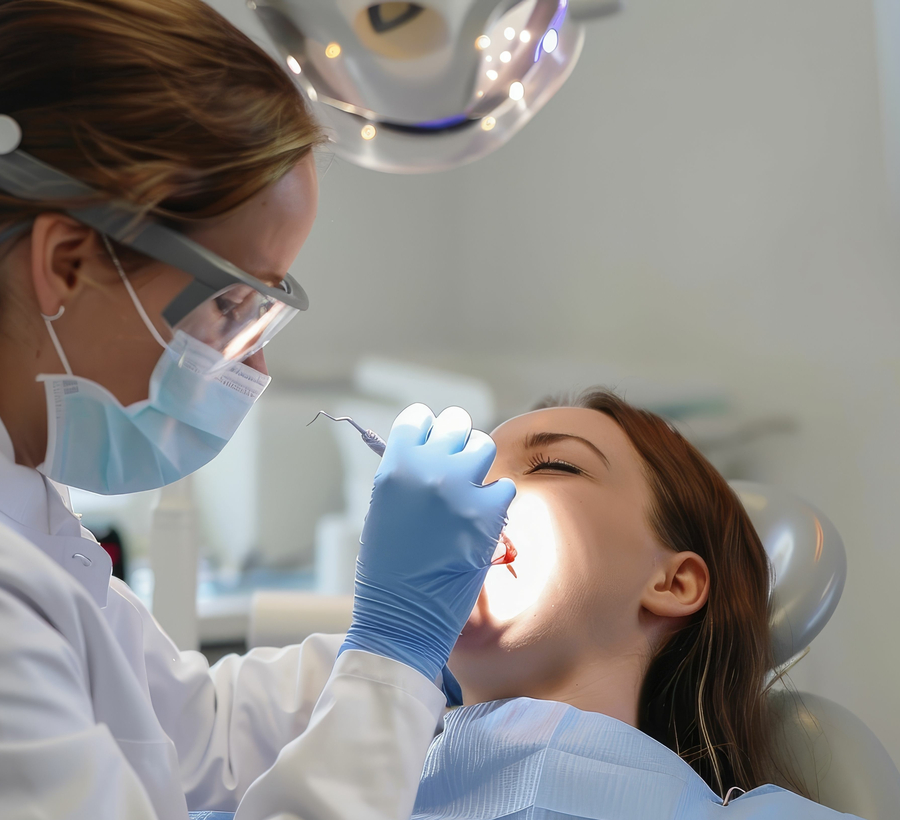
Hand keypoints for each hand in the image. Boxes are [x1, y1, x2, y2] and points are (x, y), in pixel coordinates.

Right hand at [341, 404, 515, 680]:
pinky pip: (504, 487)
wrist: (401, 618)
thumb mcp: (384, 509)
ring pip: (483, 446)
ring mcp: (459, 489)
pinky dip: (497, 503)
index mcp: (394, 467)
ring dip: (479, 465)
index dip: (426, 429)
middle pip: (455, 423)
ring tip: (472, 489)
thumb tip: (431, 454)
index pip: (418, 419)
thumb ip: (406, 475)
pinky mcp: (488, 514)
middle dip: (457, 440)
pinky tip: (483, 521)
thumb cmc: (386, 569)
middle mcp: (427, 470)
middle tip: (456, 464)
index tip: (431, 441)